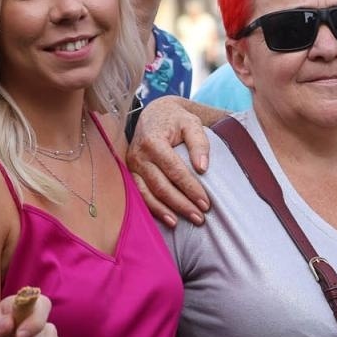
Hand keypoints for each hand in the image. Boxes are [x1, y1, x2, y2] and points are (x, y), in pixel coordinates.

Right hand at [127, 96, 212, 226]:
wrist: (154, 114)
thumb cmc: (176, 120)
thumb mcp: (192, 123)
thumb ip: (199, 143)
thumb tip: (203, 168)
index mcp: (153, 141)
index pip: (174, 170)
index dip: (190, 188)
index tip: (205, 202)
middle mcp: (139, 155)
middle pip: (161, 185)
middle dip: (181, 204)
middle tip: (200, 218)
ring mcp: (132, 165)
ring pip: (148, 193)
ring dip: (166, 210)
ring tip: (183, 223)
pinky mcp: (131, 173)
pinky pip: (140, 194)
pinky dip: (153, 208)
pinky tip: (168, 219)